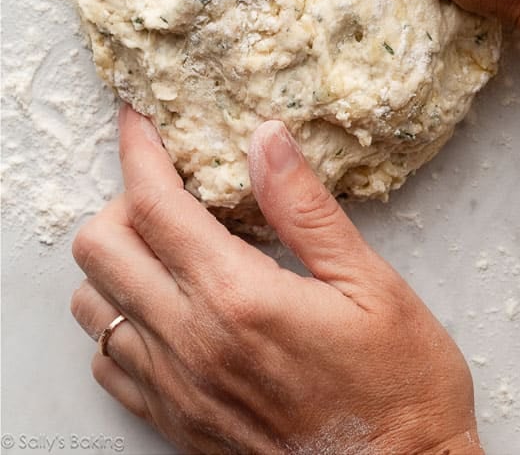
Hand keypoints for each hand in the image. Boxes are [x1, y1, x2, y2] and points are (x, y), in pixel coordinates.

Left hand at [70, 106, 482, 454]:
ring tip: (172, 247)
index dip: (140, 152)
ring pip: (95, 305)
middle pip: (102, 249)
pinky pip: (110, 363)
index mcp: (241, 298)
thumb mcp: (371, 283)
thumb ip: (306, 210)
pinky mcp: (176, 423)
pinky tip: (172, 310)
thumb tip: (265, 140)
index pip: (157, 206)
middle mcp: (193, 343)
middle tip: (171, 191)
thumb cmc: (400, 384)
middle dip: (124, 202)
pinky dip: (122, 322)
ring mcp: (177, 389)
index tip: (139, 122)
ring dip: (120, 262)